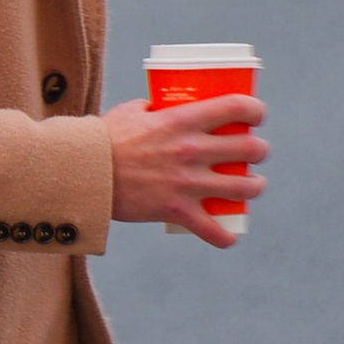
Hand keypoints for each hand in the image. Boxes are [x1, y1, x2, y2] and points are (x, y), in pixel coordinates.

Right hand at [104, 92, 266, 245]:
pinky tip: (230, 235)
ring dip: (255, 186)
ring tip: (254, 186)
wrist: (84, 174)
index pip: (235, 106)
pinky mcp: (177, 211)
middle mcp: (192, 150)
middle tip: (256, 152)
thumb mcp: (131, 112)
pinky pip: (212, 230)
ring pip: (243, 187)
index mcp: (183, 120)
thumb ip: (153, 109)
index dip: (255, 109)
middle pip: (248, 148)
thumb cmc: (104, 139)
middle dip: (260, 150)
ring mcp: (188, 182)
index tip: (257, 115)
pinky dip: (225, 236)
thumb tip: (163, 109)